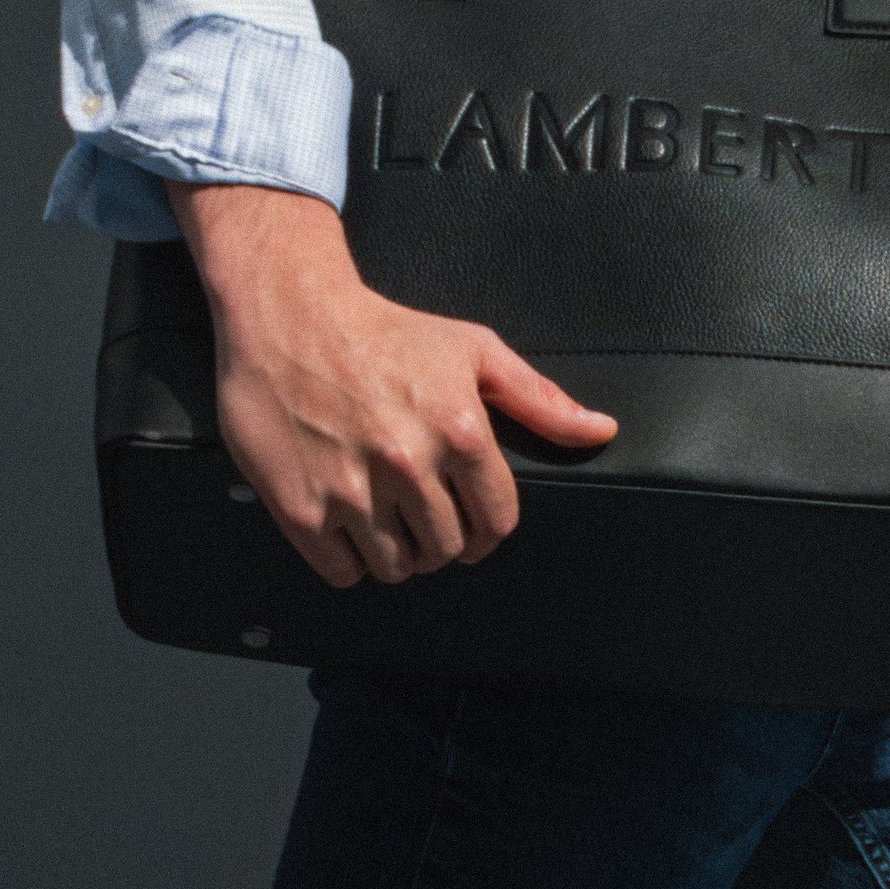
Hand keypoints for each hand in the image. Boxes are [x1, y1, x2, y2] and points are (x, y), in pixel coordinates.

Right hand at [169, 183, 617, 588]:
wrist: (291, 316)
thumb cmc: (384, 332)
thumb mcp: (473, 350)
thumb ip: (539, 400)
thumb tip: (598, 429)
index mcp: (461, 431)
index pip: (497, 522)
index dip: (488, 527)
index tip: (472, 522)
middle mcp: (410, 465)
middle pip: (447, 550)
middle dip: (441, 538)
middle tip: (421, 511)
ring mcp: (352, 491)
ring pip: (397, 569)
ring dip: (397, 553)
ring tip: (385, 516)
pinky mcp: (301, 509)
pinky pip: (343, 572)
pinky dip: (349, 559)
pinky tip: (348, 523)